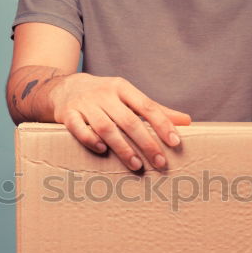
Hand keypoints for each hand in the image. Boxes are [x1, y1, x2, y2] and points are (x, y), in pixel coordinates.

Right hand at [48, 73, 190, 170]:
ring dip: (122, 147)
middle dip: (146, 142)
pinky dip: (90, 139)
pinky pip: (78, 128)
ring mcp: (84, 104)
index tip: (175, 142)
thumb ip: (156, 110)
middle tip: (160, 162)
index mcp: (122, 88)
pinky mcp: (67, 115)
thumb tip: (187, 121)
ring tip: (137, 165)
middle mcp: (104, 94)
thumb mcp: (129, 97)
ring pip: (105, 127)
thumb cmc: (105, 96)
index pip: (147, 106)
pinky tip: (103, 151)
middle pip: (129, 120)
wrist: (64, 88)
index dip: (162, 124)